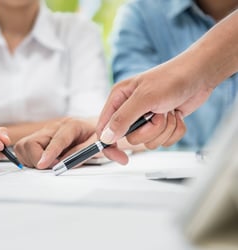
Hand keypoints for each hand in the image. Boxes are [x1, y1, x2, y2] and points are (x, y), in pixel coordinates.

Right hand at [14, 118, 127, 168]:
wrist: (90, 126)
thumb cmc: (95, 134)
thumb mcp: (105, 141)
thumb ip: (111, 150)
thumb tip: (121, 158)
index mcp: (71, 125)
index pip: (58, 139)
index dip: (50, 153)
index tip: (44, 165)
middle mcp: (54, 127)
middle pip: (32, 142)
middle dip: (36, 158)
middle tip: (48, 168)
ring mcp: (43, 132)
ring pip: (24, 146)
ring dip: (32, 160)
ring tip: (47, 165)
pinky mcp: (36, 138)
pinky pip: (23, 150)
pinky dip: (29, 159)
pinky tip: (42, 163)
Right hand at [97, 60, 212, 158]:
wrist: (199, 75)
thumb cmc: (171, 79)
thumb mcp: (144, 98)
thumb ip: (122, 118)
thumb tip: (106, 137)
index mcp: (119, 99)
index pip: (104, 128)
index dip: (109, 144)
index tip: (120, 157)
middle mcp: (130, 109)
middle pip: (130, 138)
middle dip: (149, 130)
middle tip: (156, 114)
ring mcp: (146, 118)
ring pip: (149, 142)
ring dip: (164, 129)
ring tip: (168, 111)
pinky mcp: (162, 124)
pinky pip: (164, 141)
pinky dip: (174, 130)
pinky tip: (176, 115)